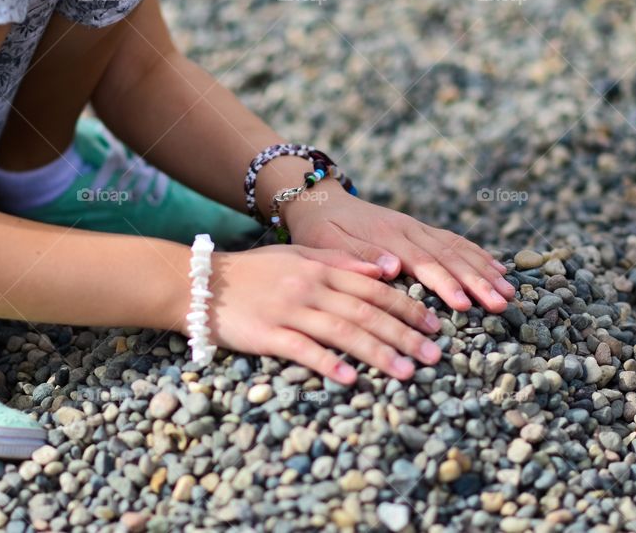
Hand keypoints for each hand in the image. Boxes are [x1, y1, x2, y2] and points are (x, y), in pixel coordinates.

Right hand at [205, 245, 443, 383]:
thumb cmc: (253, 271)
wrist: (201, 282)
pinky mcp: (266, 334)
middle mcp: (309, 287)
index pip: (373, 288)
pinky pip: (302, 349)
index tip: (434, 324)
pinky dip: (328, 364)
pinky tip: (350, 379)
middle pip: (366, 312)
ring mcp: (288, 310)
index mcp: (320, 268)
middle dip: (404, 334)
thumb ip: (340, 261)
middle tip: (434, 354)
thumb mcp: (298, 255)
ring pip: (342, 331)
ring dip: (378, 353)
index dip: (406, 307)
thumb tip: (383, 270)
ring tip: (406, 372)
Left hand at [285, 186, 515, 312]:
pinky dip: (477, 255)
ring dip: (484, 270)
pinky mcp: (419, 229)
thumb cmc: (318, 229)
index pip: (422, 263)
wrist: (319, 200)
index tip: (464, 304)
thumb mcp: (327, 244)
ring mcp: (416, 228)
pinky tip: (497, 268)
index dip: (445, 284)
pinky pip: (454, 240)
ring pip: (457, 248)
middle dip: (477, 282)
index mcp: (387, 237)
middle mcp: (408, 230)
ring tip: (509, 291)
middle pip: (449, 257)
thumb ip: (359, 255)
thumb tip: (392, 268)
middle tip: (501, 304)